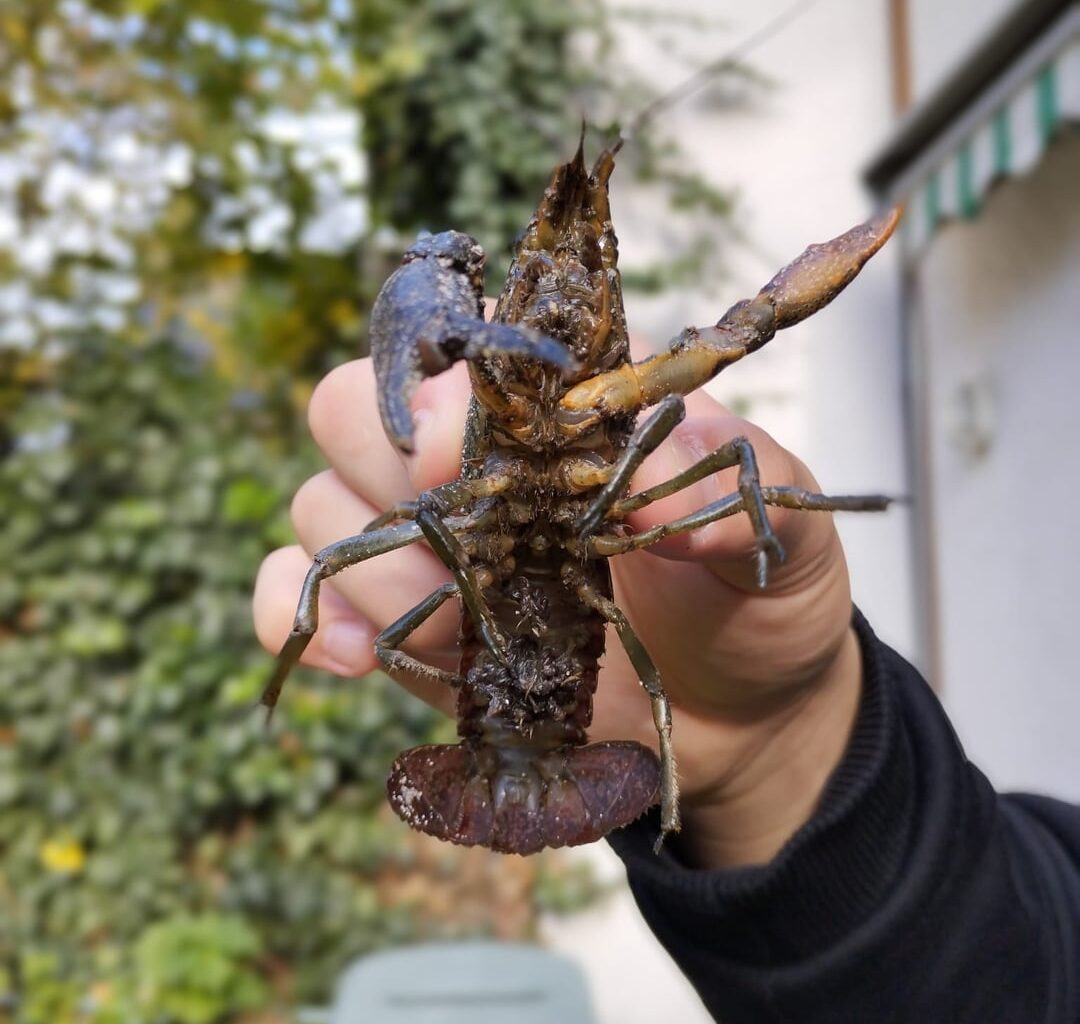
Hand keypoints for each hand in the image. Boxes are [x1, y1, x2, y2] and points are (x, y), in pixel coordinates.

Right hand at [253, 357, 861, 868]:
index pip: (456, 353)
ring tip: (448, 626)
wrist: (736, 723)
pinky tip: (362, 657)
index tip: (467, 457)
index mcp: (557, 414)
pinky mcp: (405, 625)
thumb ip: (729, 490)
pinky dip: (306, 619)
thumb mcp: (777, 538)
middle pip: (351, 411)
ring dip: (369, 566)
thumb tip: (655, 476)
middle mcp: (477, 466)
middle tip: (455, 535)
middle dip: (380, 467)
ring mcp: (431, 546)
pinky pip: (302, 598)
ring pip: (320, 506)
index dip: (442, 393)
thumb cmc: (754, 605)